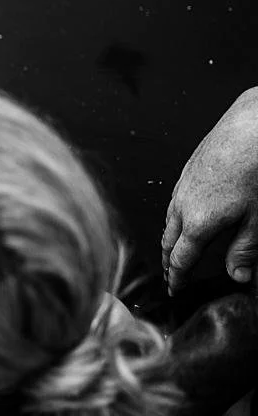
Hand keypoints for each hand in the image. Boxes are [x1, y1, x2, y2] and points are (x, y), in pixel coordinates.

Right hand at [162, 88, 257, 294]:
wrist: (249, 126)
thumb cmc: (255, 167)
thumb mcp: (257, 217)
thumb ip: (244, 249)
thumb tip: (237, 275)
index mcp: (198, 222)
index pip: (180, 258)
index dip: (177, 277)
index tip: (174, 289)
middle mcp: (183, 206)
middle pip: (168, 241)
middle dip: (168, 261)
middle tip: (171, 275)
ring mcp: (182, 187)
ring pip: (167, 221)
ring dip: (169, 240)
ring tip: (174, 250)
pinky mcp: (187, 171)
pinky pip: (173, 202)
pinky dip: (174, 218)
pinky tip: (183, 216)